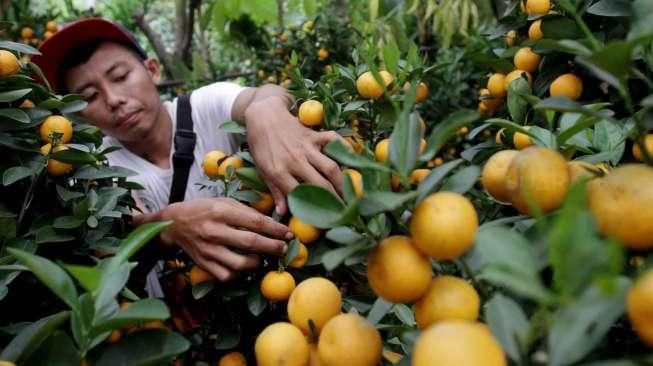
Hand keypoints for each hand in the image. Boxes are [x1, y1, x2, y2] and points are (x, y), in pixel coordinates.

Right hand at [134, 197, 291, 280]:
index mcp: (221, 211)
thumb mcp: (223, 202)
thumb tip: (272, 223)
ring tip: (262, 258)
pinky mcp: (203, 263)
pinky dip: (239, 274)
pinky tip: (244, 267)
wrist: (173, 224)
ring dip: (256, 263)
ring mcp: (208, 249)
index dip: (276, 230)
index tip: (289, 234)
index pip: (255, 222)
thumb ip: (246, 212)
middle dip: (272, 247)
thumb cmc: (203, 210)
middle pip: (250, 243)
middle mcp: (214, 231)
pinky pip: (226, 275)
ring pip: (239, 264)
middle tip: (283, 249)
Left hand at [244, 96, 347, 214]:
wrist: (263, 116)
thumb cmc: (262, 146)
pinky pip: (333, 141)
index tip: (324, 219)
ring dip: (343, 182)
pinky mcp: (314, 135)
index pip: (300, 196)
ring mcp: (306, 147)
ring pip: (331, 166)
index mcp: (278, 172)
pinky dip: (345, 148)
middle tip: (345, 211)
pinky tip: (353, 159)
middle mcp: (295, 161)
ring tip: (351, 193)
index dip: (314, 210)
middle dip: (335, 200)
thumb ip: (275, 191)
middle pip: (321, 185)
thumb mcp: (262, 171)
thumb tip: (284, 213)